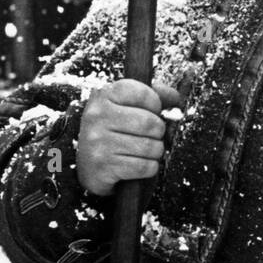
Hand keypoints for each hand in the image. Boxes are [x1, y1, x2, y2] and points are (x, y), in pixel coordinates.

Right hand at [75, 79, 179, 196]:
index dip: (155, 105)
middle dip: (158, 132)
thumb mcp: (126, 107)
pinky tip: (137, 163)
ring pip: (151, 147)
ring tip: (143, 151)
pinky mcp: (103, 166)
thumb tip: (175, 97)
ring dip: (155, 152)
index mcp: (103, 96)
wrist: (87, 167)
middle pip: (150, 123)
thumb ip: (152, 97)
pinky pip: (145, 167)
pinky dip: (149, 168)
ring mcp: (97, 142)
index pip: (144, 94)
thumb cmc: (113, 133)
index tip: (151, 111)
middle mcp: (97, 117)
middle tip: (149, 135)